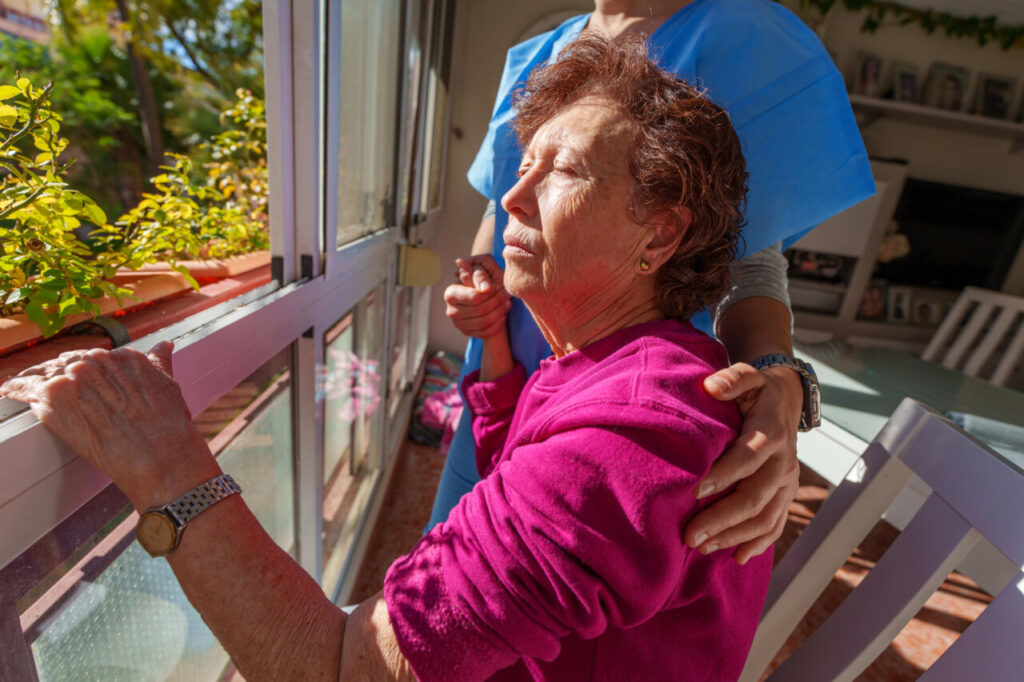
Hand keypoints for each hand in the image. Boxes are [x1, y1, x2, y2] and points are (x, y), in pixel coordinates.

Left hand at [0, 342, 218, 509]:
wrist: (158, 453)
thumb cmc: (168, 426)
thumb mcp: (169, 385)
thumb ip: (160, 362)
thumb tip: (165, 345)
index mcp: (123, 356)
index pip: (93, 358)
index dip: (83, 371)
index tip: (77, 380)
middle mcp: (97, 360)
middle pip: (66, 363)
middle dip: (58, 374)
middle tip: (50, 388)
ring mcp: (74, 377)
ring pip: (43, 372)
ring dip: (32, 380)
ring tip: (20, 387)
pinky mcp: (54, 397)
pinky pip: (25, 388)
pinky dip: (15, 389)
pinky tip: (8, 391)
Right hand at [444, 254, 510, 339]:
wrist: (485, 293)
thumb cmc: (483, 279)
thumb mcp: (483, 270)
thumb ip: (479, 273)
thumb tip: (474, 276)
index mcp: (451, 293)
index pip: (474, 297)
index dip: (490, 293)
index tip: (500, 286)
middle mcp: (451, 310)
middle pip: (480, 310)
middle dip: (497, 301)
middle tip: (508, 294)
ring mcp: (459, 324)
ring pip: (484, 322)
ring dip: (500, 312)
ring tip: (508, 303)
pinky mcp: (468, 333)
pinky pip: (486, 333)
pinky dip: (498, 324)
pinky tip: (503, 314)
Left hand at [684, 363, 801, 563]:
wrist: (786, 399)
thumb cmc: (757, 389)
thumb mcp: (747, 375)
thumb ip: (731, 380)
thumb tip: (711, 387)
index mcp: (771, 432)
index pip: (747, 458)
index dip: (722, 476)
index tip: (693, 492)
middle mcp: (784, 461)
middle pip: (755, 497)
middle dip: (722, 519)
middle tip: (690, 536)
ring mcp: (788, 481)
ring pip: (766, 517)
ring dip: (734, 536)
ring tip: (701, 548)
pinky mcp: (786, 493)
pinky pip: (777, 523)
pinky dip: (759, 543)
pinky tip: (736, 557)